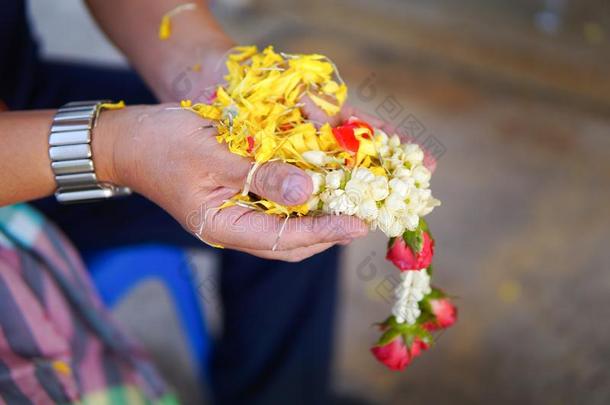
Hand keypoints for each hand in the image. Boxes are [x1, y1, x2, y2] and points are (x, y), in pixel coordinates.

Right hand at [93, 104, 367, 260]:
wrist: (128, 138)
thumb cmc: (162, 144)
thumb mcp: (213, 155)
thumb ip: (260, 174)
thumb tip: (308, 191)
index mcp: (222, 227)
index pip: (283, 238)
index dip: (323, 231)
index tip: (358, 224)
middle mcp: (233, 227)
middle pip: (290, 241)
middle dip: (328, 230)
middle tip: (364, 215)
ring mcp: (236, 213)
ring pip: (287, 225)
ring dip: (319, 215)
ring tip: (352, 202)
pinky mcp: (239, 196)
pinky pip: (277, 204)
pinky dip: (302, 196)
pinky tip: (321, 182)